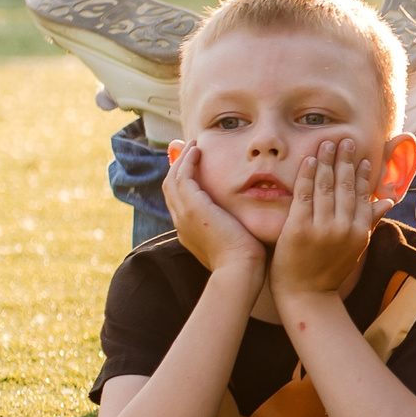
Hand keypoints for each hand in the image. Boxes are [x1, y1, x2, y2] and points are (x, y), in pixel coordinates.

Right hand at [161, 140, 265, 278]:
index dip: (183, 182)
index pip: (179, 201)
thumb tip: (241, 223)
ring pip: (173, 180)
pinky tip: (197, 151)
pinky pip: (183, 177)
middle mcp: (181, 222)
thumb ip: (232, 229)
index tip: (190, 167)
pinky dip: (188, 162)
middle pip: (170, 188)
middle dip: (176, 166)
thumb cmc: (245, 261)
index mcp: (189, 231)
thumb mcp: (234, 242)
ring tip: (193, 145)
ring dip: (182, 160)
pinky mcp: (193, 208)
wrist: (240, 270)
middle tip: (184, 149)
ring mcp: (184, 215)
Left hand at [270, 139, 379, 299]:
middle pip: (345, 186)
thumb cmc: (329, 270)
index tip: (362, 157)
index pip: (362, 195)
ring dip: (326, 161)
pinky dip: (306, 176)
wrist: (306, 294)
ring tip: (326, 144)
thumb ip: (370, 220)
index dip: (362, 174)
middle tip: (344, 140)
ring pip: (325, 186)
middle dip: (344, 160)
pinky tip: (308, 161)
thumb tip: (387, 200)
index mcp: (359, 230)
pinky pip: (304, 195)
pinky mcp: (300, 227)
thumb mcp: (356, 246)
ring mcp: (322, 227)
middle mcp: (344, 227)